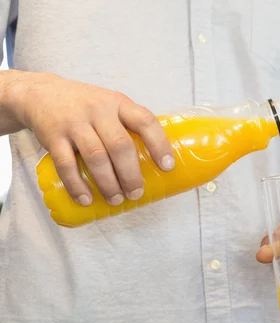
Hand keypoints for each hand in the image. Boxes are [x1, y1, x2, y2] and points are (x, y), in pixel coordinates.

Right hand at [13, 72, 173, 205]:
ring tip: (116, 199)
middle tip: (136, 193)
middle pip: (120, 145)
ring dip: (108, 183)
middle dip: (131, 174)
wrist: (40, 93)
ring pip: (96, 157)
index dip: (159, 145)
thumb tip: (154, 162)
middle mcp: (98, 110)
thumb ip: (129, 125)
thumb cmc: (85, 105)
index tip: (168, 167)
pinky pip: (66, 164)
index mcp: (119, 103)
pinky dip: (77, 185)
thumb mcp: (110, 104)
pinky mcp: (53, 136)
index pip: (145, 121)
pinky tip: (86, 199)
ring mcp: (74, 123)